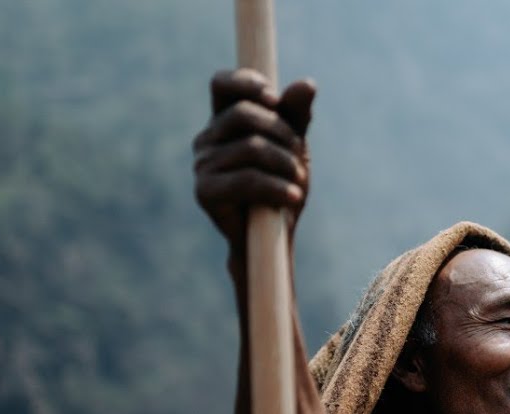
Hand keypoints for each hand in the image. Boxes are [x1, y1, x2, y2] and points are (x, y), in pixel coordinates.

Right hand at [193, 70, 314, 266]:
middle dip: (283, 135)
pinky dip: (276, 188)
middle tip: (299, 160)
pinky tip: (292, 197)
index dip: (246, 83)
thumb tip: (306, 84)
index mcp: (224, 121)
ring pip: (251, 148)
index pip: (222, 84)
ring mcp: (202, 165)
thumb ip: (296, 115)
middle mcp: (207, 139)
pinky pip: (246, 179)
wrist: (274, 234)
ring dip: (285, 166)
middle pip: (244, 114)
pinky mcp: (205, 192)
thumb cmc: (282, 184)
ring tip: (298, 185)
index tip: (274, 99)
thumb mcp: (294, 145)